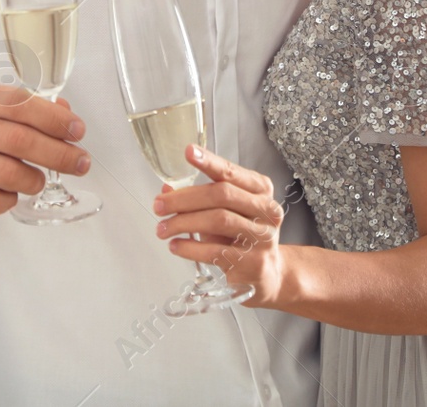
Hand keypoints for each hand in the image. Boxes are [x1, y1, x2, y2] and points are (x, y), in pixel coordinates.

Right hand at [0, 83, 91, 217]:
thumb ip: (29, 109)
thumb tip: (67, 112)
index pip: (22, 104)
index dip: (56, 119)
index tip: (78, 131)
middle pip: (20, 140)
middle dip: (59, 154)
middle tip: (80, 163)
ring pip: (7, 173)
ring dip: (33, 180)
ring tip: (38, 181)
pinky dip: (8, 201)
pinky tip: (9, 195)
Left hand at [154, 145, 285, 306]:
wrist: (267, 273)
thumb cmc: (241, 236)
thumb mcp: (223, 212)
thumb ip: (197, 199)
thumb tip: (166, 191)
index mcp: (260, 190)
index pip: (231, 172)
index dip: (209, 162)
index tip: (188, 152)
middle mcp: (266, 210)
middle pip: (221, 195)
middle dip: (184, 199)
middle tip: (159, 206)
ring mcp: (263, 237)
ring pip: (218, 221)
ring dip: (183, 223)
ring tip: (162, 228)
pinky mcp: (253, 262)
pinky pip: (216, 251)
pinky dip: (190, 248)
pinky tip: (175, 246)